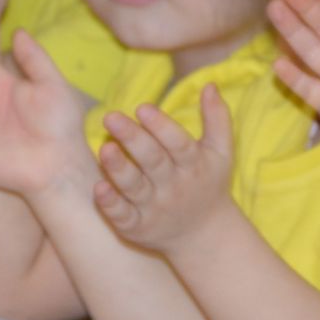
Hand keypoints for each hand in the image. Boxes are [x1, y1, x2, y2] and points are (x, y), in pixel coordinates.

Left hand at [93, 89, 236, 253]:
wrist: (204, 235)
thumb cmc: (209, 183)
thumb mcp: (221, 151)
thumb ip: (217, 117)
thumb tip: (209, 84)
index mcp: (194, 164)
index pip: (177, 143)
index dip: (161, 126)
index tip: (143, 107)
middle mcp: (174, 186)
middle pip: (152, 161)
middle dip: (132, 139)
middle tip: (110, 116)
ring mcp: (154, 208)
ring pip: (134, 188)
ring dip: (118, 169)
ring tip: (104, 148)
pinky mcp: (137, 227)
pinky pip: (122, 217)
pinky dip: (110, 205)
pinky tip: (98, 188)